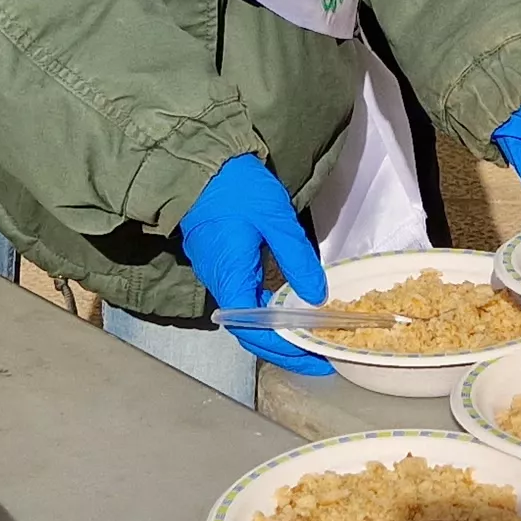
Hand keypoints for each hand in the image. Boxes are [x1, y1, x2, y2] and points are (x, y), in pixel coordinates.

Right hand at [177, 156, 329, 373]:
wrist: (201, 160)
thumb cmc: (236, 187)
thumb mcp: (276, 219)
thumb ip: (297, 259)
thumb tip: (316, 297)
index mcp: (230, 277)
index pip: (256, 332)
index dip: (286, 351)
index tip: (315, 359)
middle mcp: (219, 282)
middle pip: (250, 332)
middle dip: (285, 348)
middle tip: (319, 354)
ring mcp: (217, 272)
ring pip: (247, 316)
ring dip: (277, 331)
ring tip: (310, 335)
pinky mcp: (220, 261)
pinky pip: (244, 297)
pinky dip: (268, 311)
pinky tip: (290, 307)